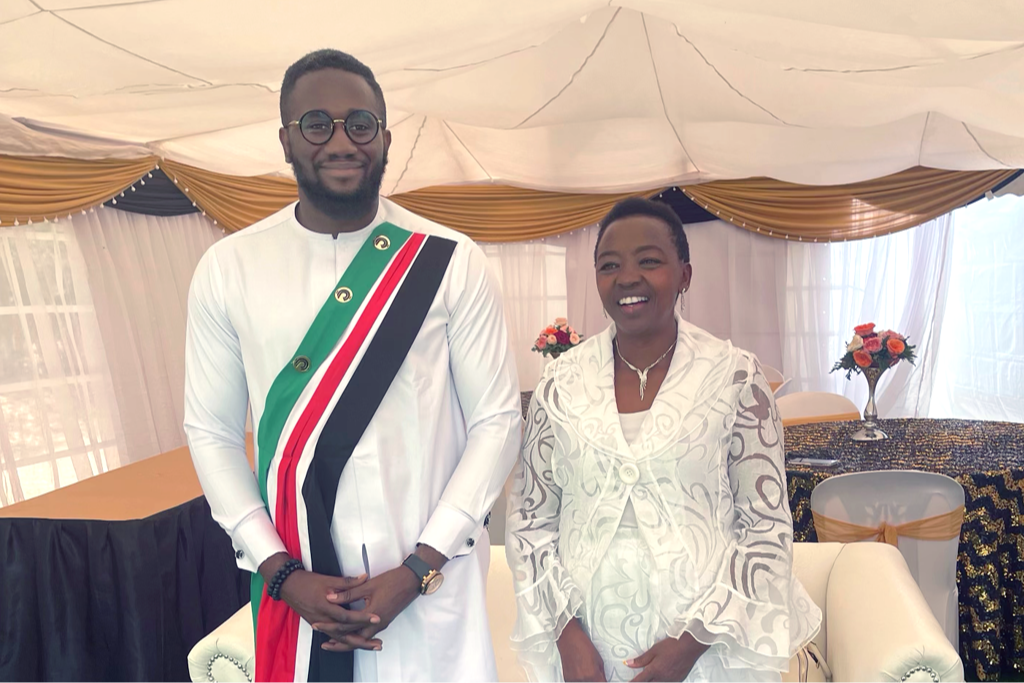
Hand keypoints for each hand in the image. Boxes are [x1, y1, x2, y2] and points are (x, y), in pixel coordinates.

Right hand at [258, 553, 381, 651]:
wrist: (288, 586)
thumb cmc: (307, 582)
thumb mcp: (328, 579)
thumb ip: (347, 582)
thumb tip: (364, 577)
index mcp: (325, 606)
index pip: (347, 616)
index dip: (362, 618)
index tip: (376, 618)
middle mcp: (322, 618)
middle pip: (344, 634)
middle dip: (361, 639)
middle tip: (377, 643)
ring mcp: (319, 623)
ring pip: (338, 637)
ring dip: (354, 642)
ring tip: (369, 644)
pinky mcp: (317, 624)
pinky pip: (332, 635)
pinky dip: (342, 640)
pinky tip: (352, 642)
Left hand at [321, 566, 420, 650]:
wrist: (412, 580)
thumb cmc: (392, 581)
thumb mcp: (368, 585)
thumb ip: (348, 593)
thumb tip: (330, 597)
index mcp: (372, 615)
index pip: (346, 626)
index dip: (330, 626)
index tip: (317, 624)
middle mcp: (377, 624)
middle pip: (353, 640)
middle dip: (338, 642)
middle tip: (323, 643)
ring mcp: (382, 623)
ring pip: (361, 639)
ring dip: (347, 641)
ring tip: (333, 642)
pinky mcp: (384, 620)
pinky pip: (367, 634)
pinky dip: (356, 636)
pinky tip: (350, 633)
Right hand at [557, 618, 606, 682]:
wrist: (569, 640)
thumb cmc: (583, 646)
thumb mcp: (599, 660)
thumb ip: (601, 674)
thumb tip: (603, 680)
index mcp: (594, 675)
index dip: (603, 682)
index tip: (602, 680)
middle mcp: (584, 680)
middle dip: (596, 681)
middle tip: (595, 677)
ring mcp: (574, 681)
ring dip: (587, 681)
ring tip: (587, 674)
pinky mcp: (567, 679)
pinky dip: (579, 681)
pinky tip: (580, 675)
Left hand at [625, 633, 708, 682]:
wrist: (690, 647)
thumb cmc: (671, 646)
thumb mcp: (654, 650)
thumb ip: (641, 659)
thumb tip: (628, 663)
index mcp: (654, 671)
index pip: (639, 681)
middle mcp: (662, 679)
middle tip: (638, 680)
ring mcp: (671, 681)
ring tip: (649, 679)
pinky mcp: (678, 681)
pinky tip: (660, 679)